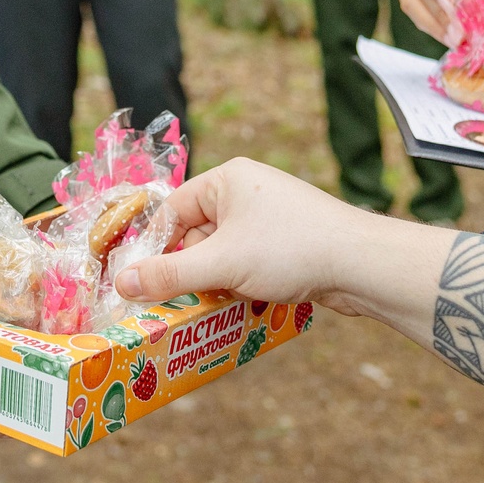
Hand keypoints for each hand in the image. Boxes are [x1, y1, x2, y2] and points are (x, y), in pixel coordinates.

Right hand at [115, 159, 396, 315]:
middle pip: (196, 237)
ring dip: (219, 283)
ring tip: (227, 300)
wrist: (362, 264)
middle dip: (194, 272)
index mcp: (227, 180)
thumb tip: (122, 283)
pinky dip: (243, 286)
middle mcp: (247, 193)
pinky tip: (252, 302)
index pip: (172, 211)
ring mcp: (270, 219)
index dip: (155, 248)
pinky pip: (248, 265)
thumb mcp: (220, 264)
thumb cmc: (291, 249)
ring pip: (222, 256)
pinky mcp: (287, 243)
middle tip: (188, 299)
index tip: (140, 282)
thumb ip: (168, 275)